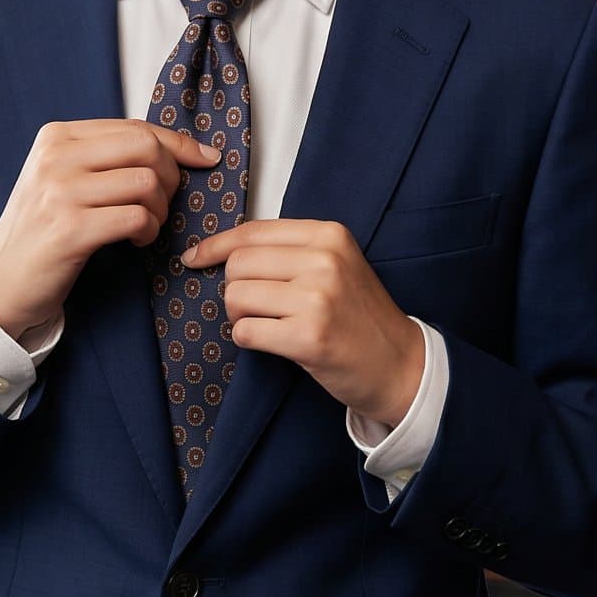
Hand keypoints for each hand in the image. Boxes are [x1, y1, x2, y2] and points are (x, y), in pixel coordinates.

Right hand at [0, 119, 220, 341]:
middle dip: (171, 175)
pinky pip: (136, 217)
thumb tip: (174, 147)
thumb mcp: (62, 178)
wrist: (1, 280)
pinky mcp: (71, 230)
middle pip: (145, 147)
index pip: (134, 127)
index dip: (178, 143)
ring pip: (146, 182)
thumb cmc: (43, 228)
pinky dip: (148, 230)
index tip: (205, 157)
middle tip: (163, 202)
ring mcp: (60, 192)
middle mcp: (56, 158)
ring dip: (160, 210)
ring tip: (146, 225)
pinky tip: (136, 240)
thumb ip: (104, 156)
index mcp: (56, 137)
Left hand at [177, 219, 423, 426]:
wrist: (400, 364)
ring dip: (241, 316)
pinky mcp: (309, 337)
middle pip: (238, 265)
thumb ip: (289, 251)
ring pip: (236, 297)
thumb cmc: (359, 316)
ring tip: (270, 325)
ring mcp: (317, 298)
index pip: (252, 232)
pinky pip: (245, 332)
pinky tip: (275, 343)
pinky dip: (249, 340)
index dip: (216, 246)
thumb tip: (221, 249)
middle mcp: (323, 260)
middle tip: (256, 308)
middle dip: (234, 289)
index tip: (195, 258)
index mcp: (328, 235)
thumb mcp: (335, 265)